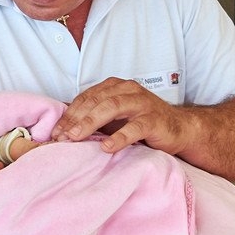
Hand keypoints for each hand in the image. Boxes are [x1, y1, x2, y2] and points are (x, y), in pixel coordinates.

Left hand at [52, 78, 193, 155]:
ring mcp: (142, 103)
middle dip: (76, 119)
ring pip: (112, 107)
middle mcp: (128, 90)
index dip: (69, 114)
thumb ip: (94, 118)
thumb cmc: (142, 123)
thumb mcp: (115, 118)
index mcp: (115, 87)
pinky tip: (107, 147)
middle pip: (96, 100)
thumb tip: (64, 129)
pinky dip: (120, 137)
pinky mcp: (155, 120)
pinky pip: (135, 127)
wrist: (179, 128)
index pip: (87, 97)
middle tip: (61, 136)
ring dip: (91, 122)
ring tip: (76, 137)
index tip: (55, 132)